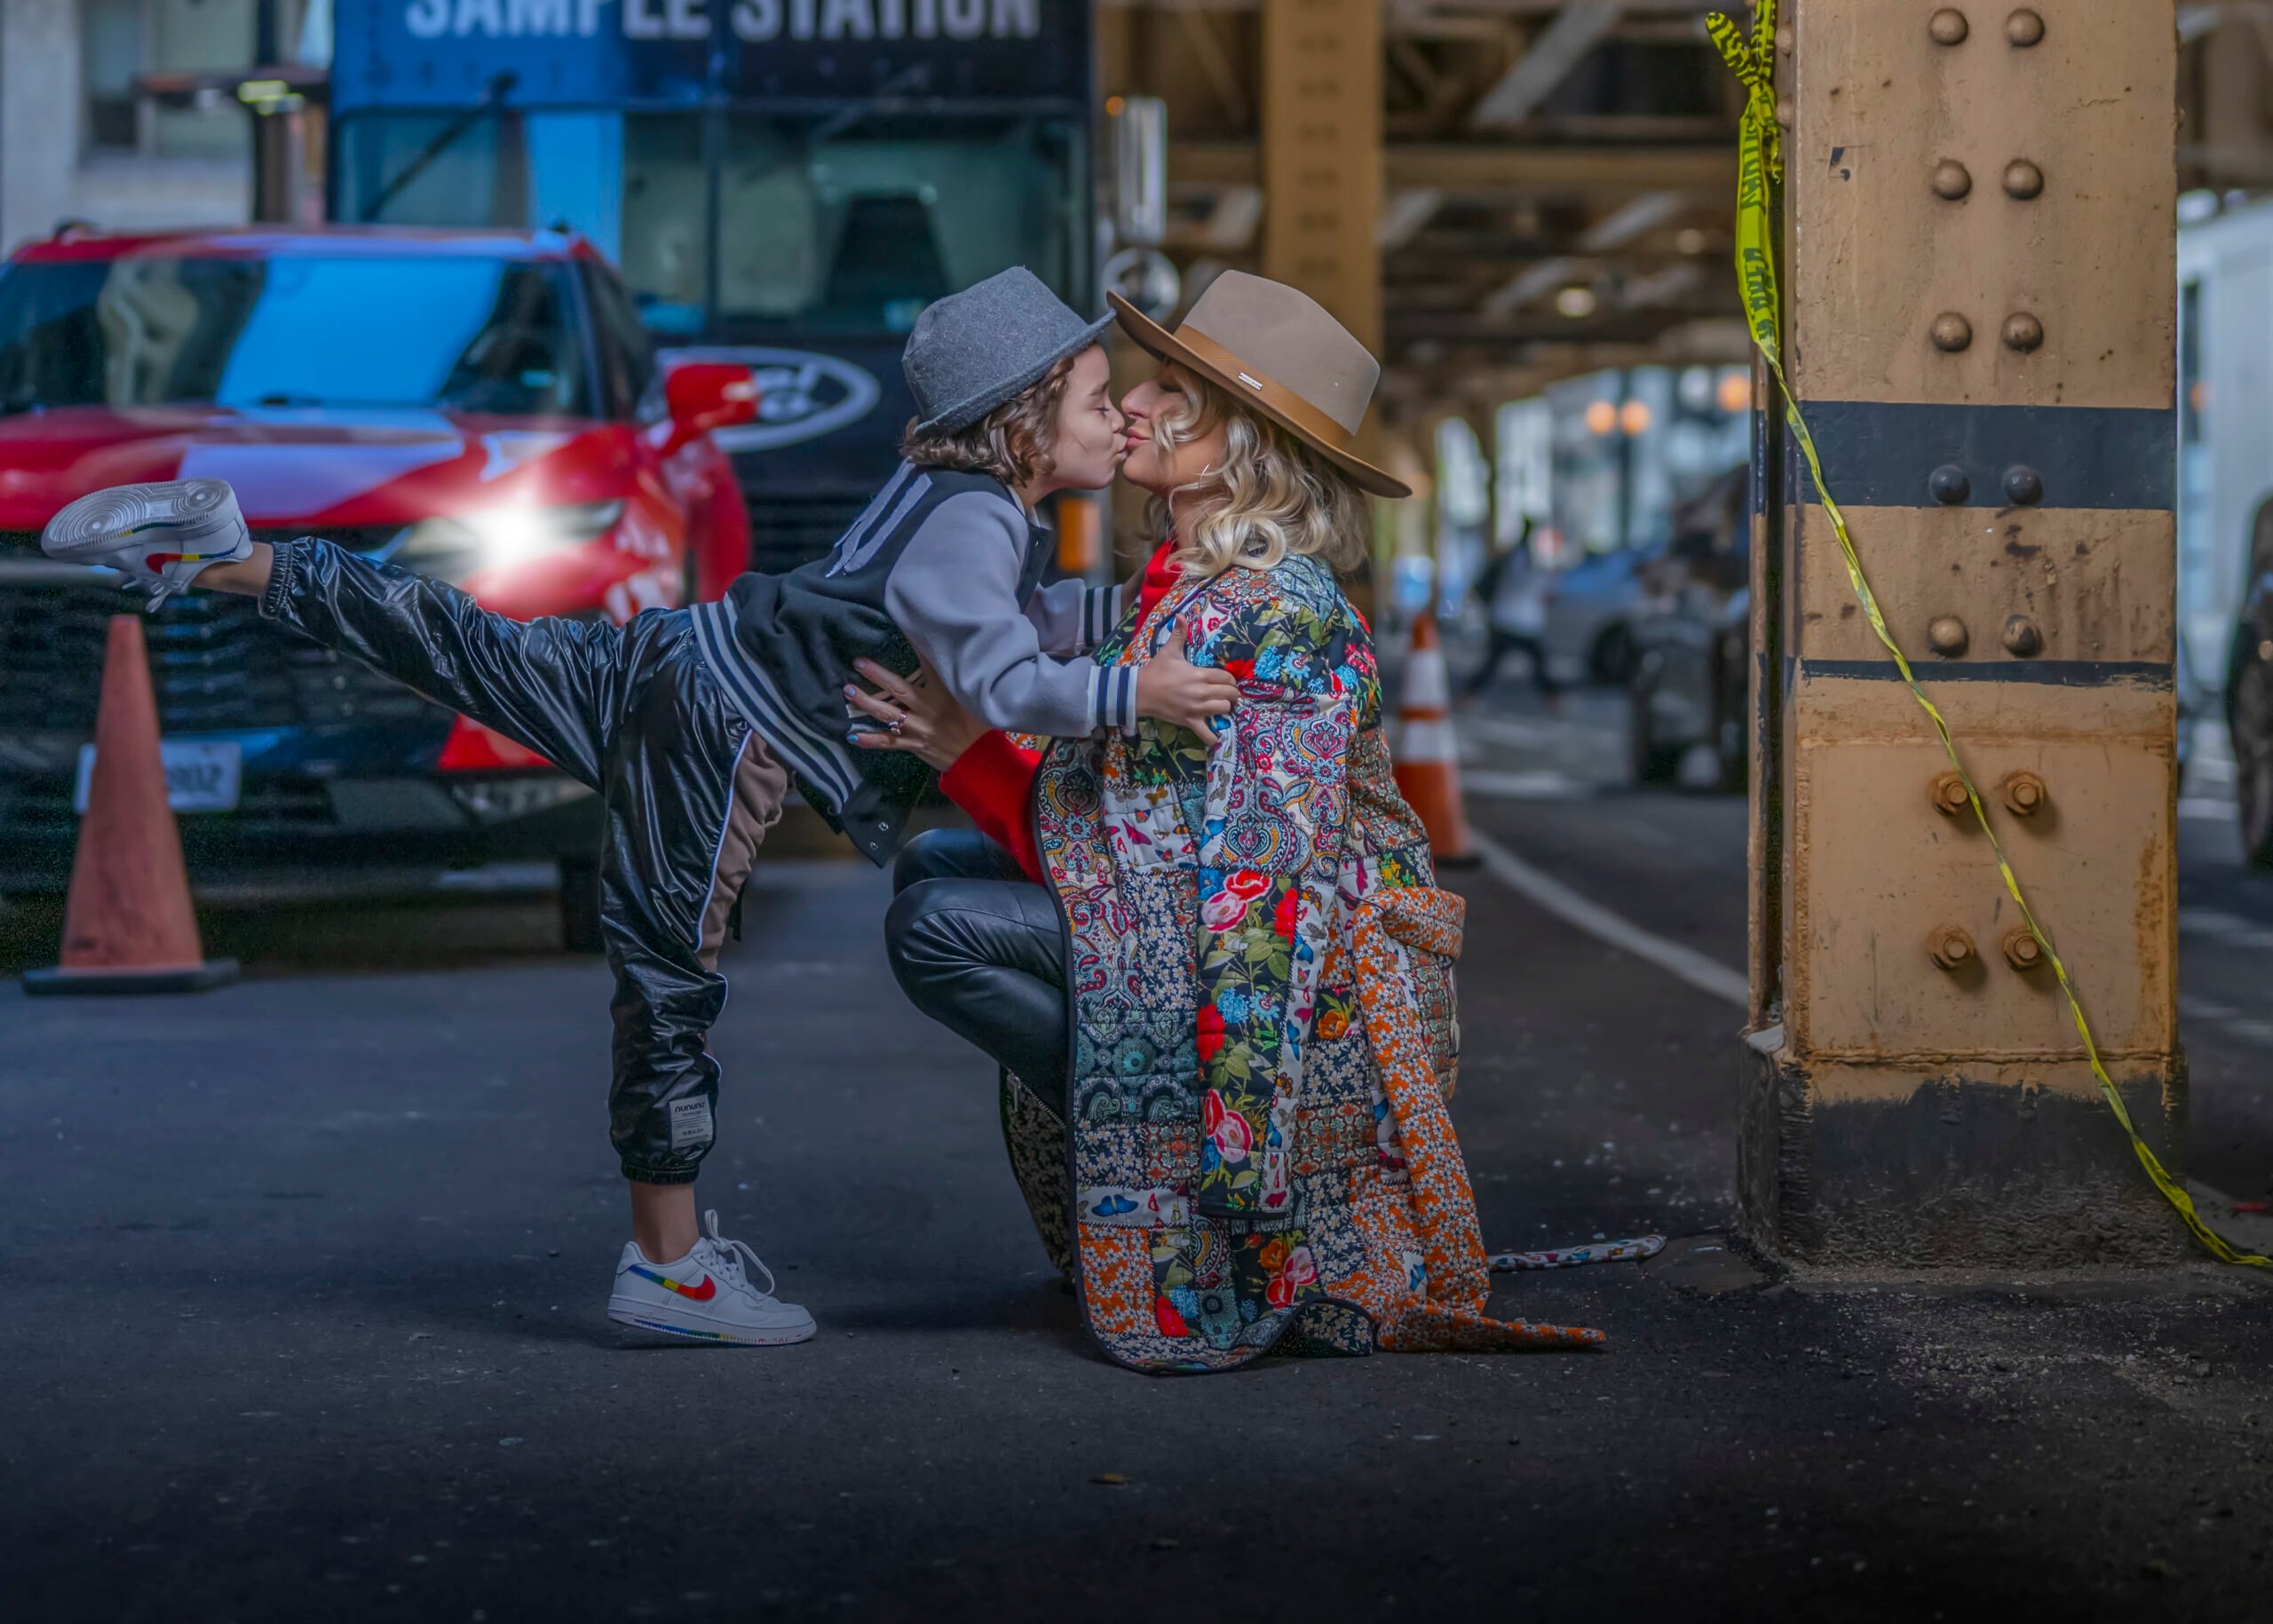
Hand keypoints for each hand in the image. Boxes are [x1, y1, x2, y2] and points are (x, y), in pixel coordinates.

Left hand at [845, 658, 988, 772]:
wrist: (978, 759)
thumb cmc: (977, 725)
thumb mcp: (971, 698)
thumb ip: (956, 681)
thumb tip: (950, 661)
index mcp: (944, 694)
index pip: (929, 665)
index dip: (916, 647)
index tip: (902, 628)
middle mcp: (928, 708)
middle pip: (898, 689)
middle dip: (877, 675)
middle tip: (858, 663)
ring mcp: (918, 727)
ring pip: (887, 714)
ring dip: (866, 702)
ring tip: (848, 691)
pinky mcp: (913, 744)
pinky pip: (888, 742)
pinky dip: (870, 740)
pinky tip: (853, 735)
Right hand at [1135, 615, 1238, 734]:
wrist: (1140, 691)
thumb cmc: (1157, 671)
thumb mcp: (1169, 651)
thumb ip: (1179, 634)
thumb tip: (1181, 615)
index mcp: (1200, 674)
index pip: (1227, 678)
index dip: (1229, 679)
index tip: (1224, 681)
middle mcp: (1201, 692)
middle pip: (1230, 694)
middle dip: (1231, 694)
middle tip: (1225, 694)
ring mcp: (1196, 708)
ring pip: (1224, 710)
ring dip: (1225, 709)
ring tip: (1219, 707)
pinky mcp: (1189, 721)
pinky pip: (1207, 734)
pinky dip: (1214, 736)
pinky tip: (1216, 733)